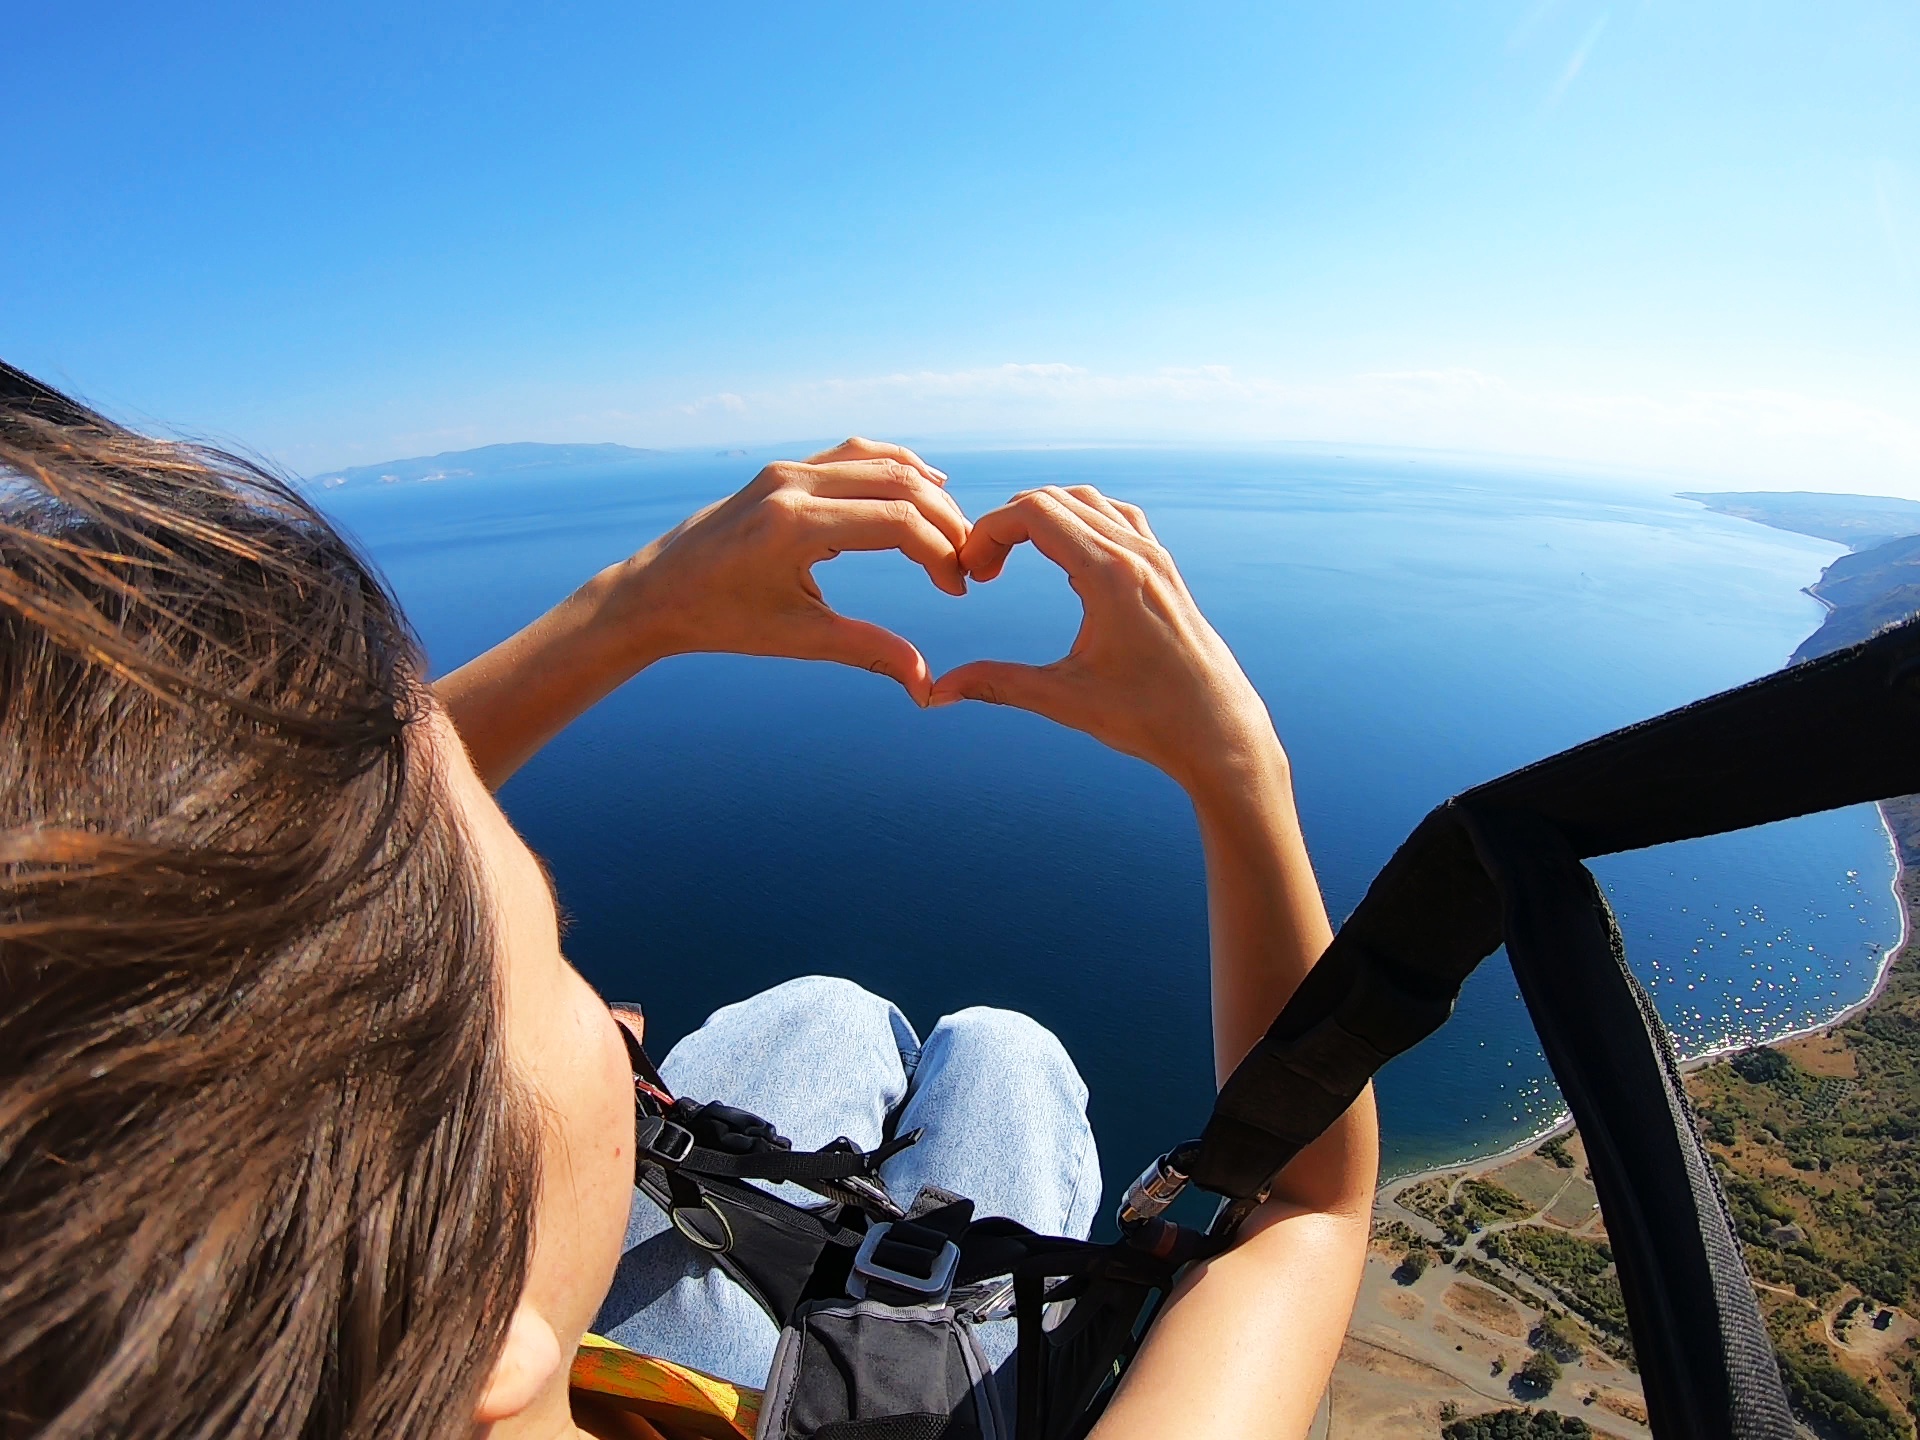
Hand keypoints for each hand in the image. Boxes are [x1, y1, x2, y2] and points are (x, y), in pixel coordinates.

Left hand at [605, 439, 966, 705]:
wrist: (657, 592)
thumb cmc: (721, 621)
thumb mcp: (798, 638)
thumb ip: (868, 650)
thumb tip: (927, 685)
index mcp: (794, 525)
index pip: (896, 522)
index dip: (940, 554)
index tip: (956, 590)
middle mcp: (792, 483)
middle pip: (899, 481)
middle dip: (946, 521)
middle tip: (967, 562)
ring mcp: (787, 469)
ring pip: (879, 458)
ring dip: (926, 490)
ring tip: (954, 531)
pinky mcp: (784, 469)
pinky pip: (853, 453)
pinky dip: (894, 467)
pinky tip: (924, 485)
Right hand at [929, 486, 1280, 795]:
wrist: (1218, 730)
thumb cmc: (1150, 718)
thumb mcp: (1066, 700)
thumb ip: (998, 685)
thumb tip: (936, 692)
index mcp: (1110, 575)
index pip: (1034, 512)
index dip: (988, 531)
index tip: (969, 571)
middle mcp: (1135, 552)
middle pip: (1054, 498)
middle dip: (1006, 524)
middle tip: (982, 571)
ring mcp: (1154, 555)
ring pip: (1086, 500)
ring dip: (1041, 517)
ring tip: (1012, 559)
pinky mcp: (1164, 567)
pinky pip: (1115, 515)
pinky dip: (1077, 520)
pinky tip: (1063, 558)